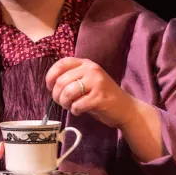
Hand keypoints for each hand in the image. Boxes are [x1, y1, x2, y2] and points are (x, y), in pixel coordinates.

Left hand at [46, 56, 164, 160]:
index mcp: (86, 63)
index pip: (61, 64)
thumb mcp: (87, 80)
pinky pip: (77, 104)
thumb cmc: (101, 95)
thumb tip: (51, 85)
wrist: (125, 108)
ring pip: (68, 92)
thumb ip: (71, 78)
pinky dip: (75, 110)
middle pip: (61, 81)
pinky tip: (79, 111)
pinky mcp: (100, 97)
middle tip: (62, 102)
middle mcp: (91, 70)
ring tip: (71, 106)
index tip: (50, 87)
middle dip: (57, 95)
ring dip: (65, 103)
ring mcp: (97, 83)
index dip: (51, 76)